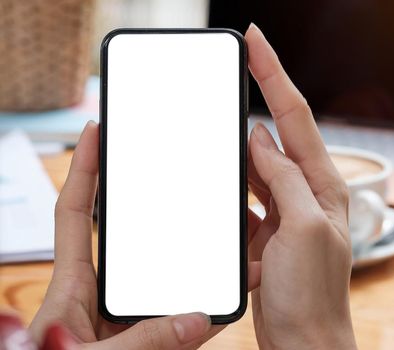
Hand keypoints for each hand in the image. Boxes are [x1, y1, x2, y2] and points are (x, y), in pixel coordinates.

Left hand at [29, 122, 261, 348]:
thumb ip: (139, 342)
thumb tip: (193, 319)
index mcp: (70, 291)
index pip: (75, 215)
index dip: (86, 171)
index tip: (97, 133)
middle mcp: (100, 302)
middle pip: (134, 245)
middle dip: (161, 216)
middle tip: (189, 188)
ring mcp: (125, 326)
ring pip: (165, 288)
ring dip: (193, 271)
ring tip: (223, 245)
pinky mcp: (144, 349)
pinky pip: (179, 328)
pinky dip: (202, 318)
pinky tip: (228, 300)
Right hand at [245, 25, 356, 348]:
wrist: (304, 344)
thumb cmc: (312, 295)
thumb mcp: (303, 228)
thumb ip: (285, 179)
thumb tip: (263, 140)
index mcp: (324, 187)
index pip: (297, 118)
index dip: (275, 76)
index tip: (256, 42)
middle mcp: (308, 195)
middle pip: (279, 135)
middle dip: (259, 97)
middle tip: (238, 63)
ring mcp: (287, 214)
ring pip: (259, 166)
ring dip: (241, 144)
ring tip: (222, 120)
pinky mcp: (268, 233)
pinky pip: (246, 197)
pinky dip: (232, 185)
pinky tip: (221, 178)